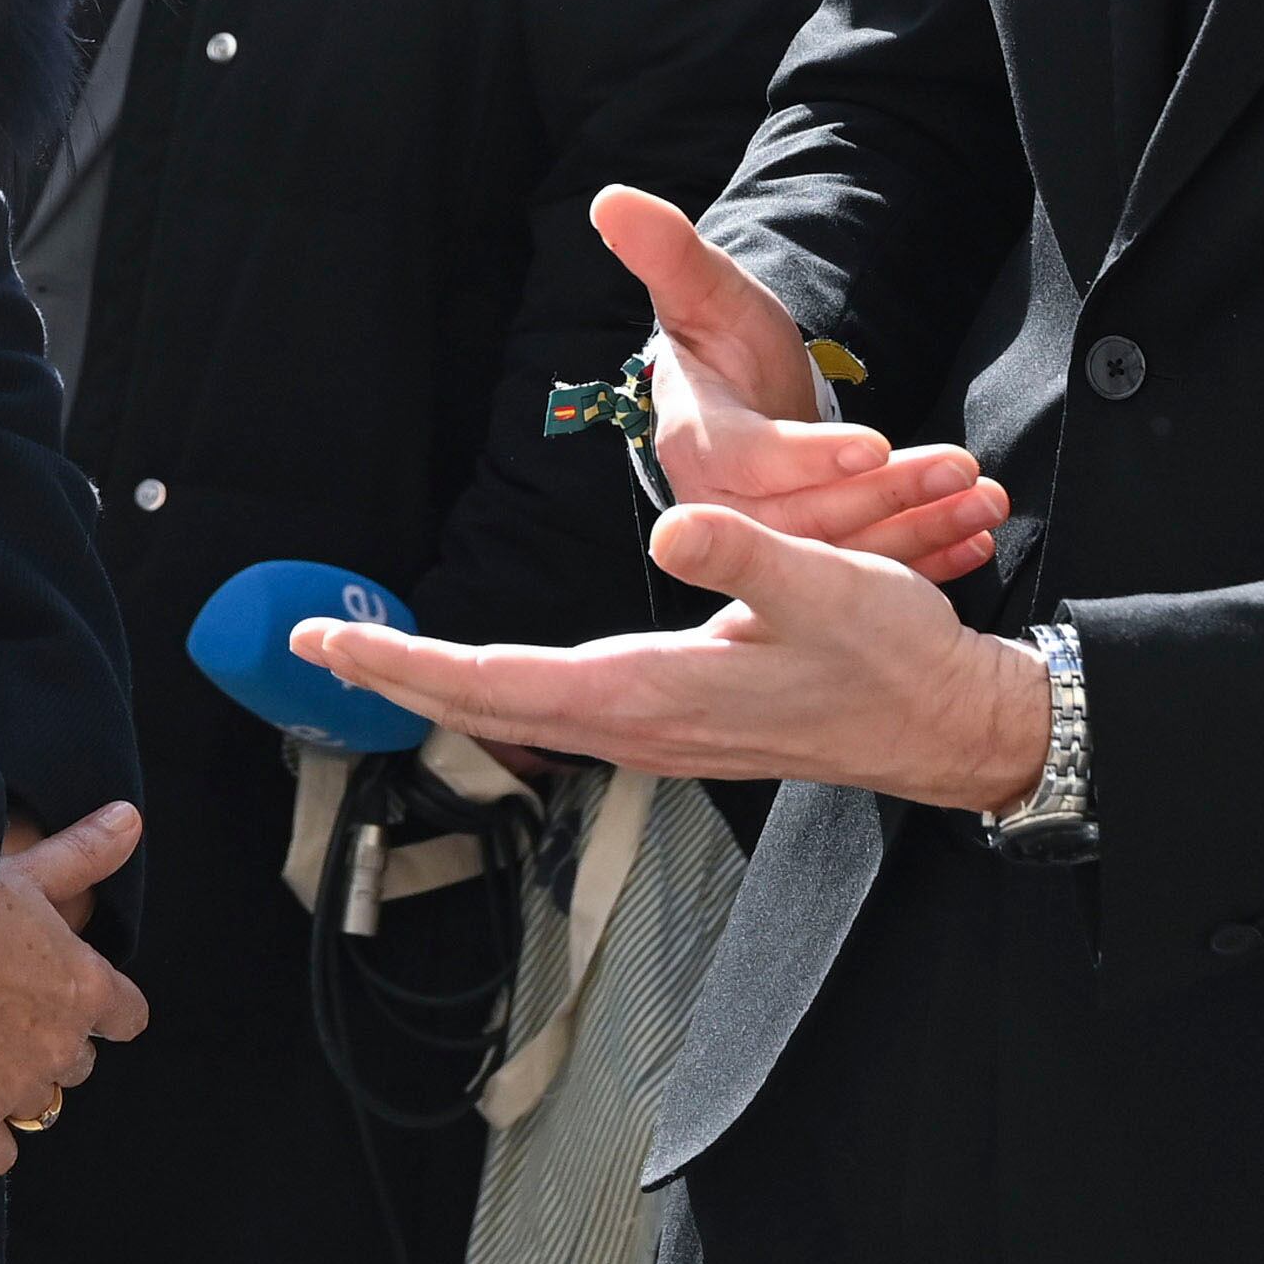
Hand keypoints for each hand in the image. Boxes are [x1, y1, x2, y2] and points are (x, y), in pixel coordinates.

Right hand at [0, 801, 148, 1175]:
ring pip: (41, 1106)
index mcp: (86, 986)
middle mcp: (63, 1043)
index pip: (128, 1016)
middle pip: (79, 1063)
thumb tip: (131, 818)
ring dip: (19, 1089)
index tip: (81, 1001)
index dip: (106, 1011)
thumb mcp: (29, 870)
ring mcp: (19, 1085)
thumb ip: (84, 852)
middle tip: (11, 1021)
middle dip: (53, 1046)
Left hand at [296, 503, 1048, 806]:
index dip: (408, 662)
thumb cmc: (893, 657)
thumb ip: (746, 556)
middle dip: (398, 675)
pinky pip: (562, 710)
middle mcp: (640, 725)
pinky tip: (487, 674)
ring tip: (374, 655)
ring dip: (444, 684)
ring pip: (523, 711)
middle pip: (490, 704)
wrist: (950, 726)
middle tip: (313, 644)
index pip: (498, 681)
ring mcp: (658, 731)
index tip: (330, 643)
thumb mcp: (829, 586)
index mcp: (652, 693)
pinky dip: (503, 687)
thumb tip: (670, 531)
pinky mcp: (679, 722)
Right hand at [592, 188, 1005, 581]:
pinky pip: (867, 570)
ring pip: (844, 551)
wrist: (740, 397)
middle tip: (960, 468)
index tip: (873, 445)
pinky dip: (926, 557)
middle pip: (808, 518)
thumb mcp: (702, 291)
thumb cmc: (723, 340)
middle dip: (889, 495)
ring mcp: (769, 543)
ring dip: (921, 529)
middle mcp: (725, 507)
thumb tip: (614, 199)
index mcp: (697, 442)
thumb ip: (666, 251)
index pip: (750, 459)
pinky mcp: (809, 564)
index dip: (808, 457)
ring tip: (983, 499)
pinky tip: (975, 540)